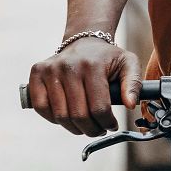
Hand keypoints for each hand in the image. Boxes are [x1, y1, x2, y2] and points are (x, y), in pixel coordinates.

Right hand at [27, 38, 142, 136]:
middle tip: (99, 130)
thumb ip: (134, 83)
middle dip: (92, 129)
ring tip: (86, 125)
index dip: (107, 123)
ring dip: (75, 128)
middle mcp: (68, 66)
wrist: (85, 40)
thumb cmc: (107, 57)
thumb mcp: (128, 63)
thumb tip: (130, 104)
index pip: (99, 108)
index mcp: (92, 65)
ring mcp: (50, 69)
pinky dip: (54, 119)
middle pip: (79, 115)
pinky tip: (67, 116)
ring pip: (60, 116)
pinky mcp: (37, 73)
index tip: (112, 126)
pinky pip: (41, 107)